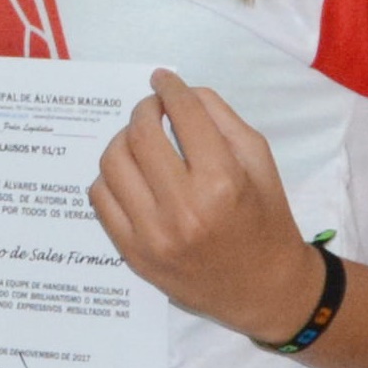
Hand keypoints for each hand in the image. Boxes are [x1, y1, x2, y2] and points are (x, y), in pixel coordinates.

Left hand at [90, 71, 326, 341]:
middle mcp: (183, 209)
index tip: (163, 79)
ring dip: (123, 140)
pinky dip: (111, 177)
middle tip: (153, 108)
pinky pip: (101, 198)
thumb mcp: (259, 161)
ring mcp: (152, 235)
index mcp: (222, 182)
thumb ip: (220, 118)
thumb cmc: (266, 219)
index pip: (183, 115)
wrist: (263, 287)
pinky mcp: (133, 253)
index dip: (170, 88)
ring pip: (113, 162)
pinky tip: (131, 174)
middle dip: (144, 109)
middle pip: (140, 134)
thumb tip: (180, 93)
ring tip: (140, 141)